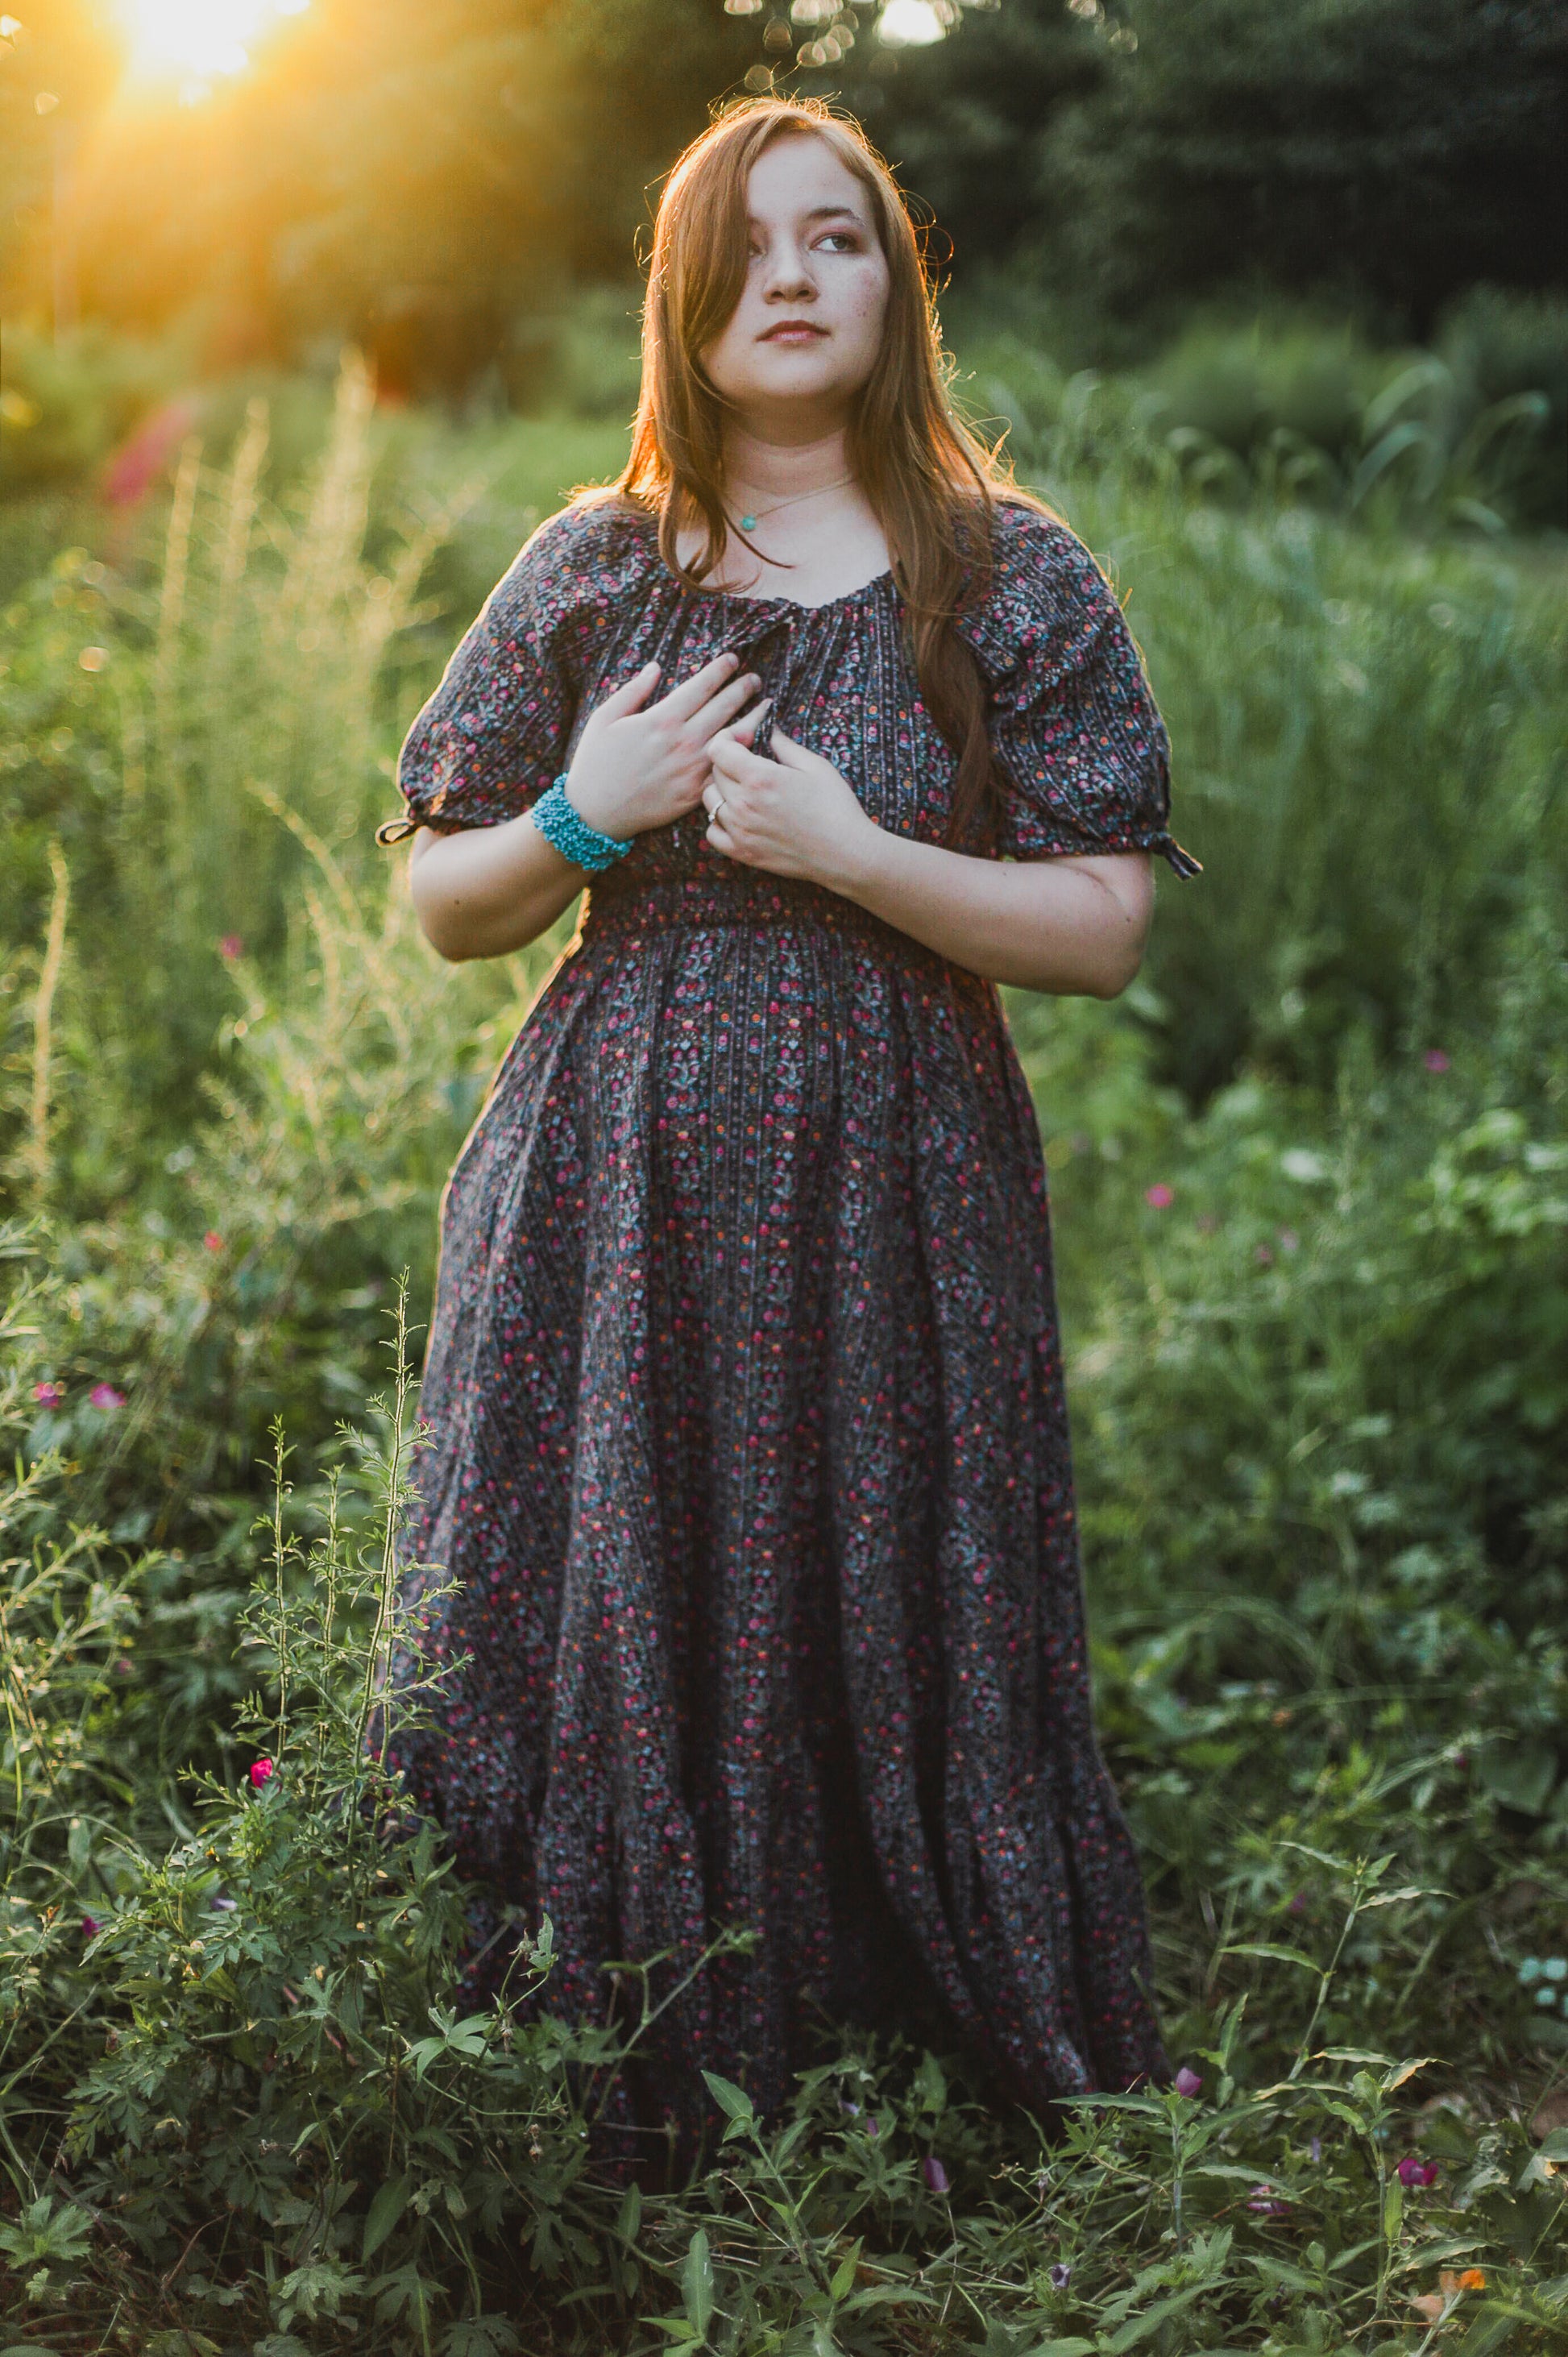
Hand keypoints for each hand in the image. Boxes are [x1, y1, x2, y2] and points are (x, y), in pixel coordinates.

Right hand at [562, 652, 761, 840]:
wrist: (595, 813)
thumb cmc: (595, 763)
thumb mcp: (604, 718)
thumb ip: (632, 691)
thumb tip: (656, 668)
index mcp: (661, 719)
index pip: (702, 686)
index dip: (721, 669)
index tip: (733, 659)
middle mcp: (682, 742)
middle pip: (724, 707)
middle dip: (742, 688)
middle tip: (754, 679)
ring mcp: (692, 769)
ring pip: (734, 738)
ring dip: (754, 717)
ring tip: (766, 704)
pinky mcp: (695, 793)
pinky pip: (727, 770)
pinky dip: (744, 755)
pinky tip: (754, 745)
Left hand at [702, 725, 877, 890]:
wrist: (846, 853)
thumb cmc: (836, 807)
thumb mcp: (815, 765)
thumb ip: (784, 745)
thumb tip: (769, 729)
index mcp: (760, 778)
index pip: (718, 749)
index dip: (728, 738)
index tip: (744, 740)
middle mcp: (743, 804)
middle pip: (714, 773)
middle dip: (728, 762)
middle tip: (750, 763)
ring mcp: (740, 831)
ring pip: (710, 801)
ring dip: (723, 790)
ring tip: (745, 790)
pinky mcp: (743, 853)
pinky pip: (712, 832)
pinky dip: (719, 822)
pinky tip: (738, 817)